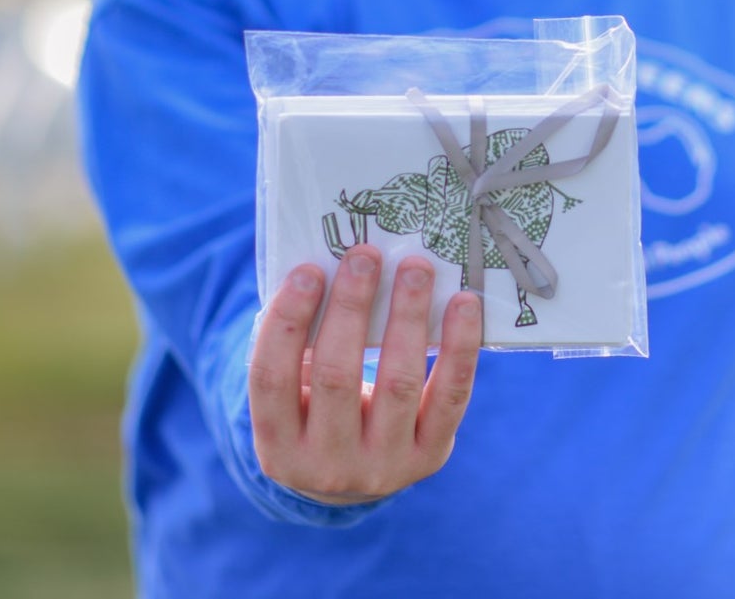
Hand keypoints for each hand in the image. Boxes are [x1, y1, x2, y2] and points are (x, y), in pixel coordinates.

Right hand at [248, 244, 482, 504]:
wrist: (358, 478)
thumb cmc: (318, 413)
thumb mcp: (293, 397)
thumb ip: (298, 346)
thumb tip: (330, 268)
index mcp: (277, 449)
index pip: (272, 379)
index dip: (287, 322)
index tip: (308, 270)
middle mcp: (327, 467)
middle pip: (336, 377)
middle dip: (350, 308)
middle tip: (365, 256)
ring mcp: (382, 468)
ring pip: (397, 384)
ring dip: (407, 317)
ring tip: (416, 268)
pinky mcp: (430, 457)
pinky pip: (449, 397)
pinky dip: (459, 347)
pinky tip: (463, 304)